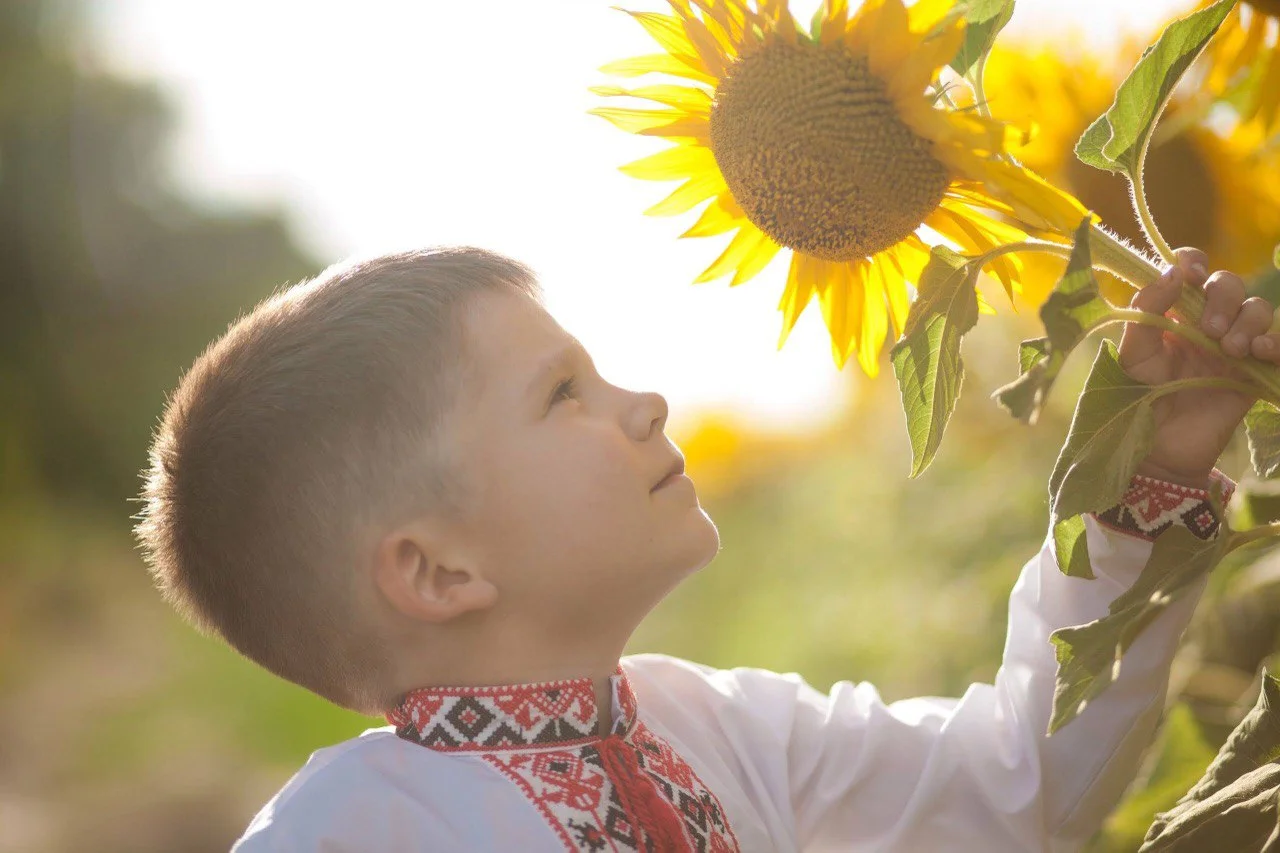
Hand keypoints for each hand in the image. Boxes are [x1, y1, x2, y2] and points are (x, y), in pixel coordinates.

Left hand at [1119, 248, 1279, 488]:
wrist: (1158, 450)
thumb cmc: (1137, 400)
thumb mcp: (1133, 353)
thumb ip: (1146, 310)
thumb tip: (1173, 271)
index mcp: (1171, 312)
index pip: (1190, 269)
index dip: (1193, 262)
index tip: (1191, 274)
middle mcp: (1204, 322)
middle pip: (1228, 284)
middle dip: (1223, 298)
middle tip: (1209, 331)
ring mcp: (1232, 345)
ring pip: (1257, 309)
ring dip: (1247, 321)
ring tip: (1229, 350)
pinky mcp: (1253, 372)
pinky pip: (1278, 346)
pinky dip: (1276, 343)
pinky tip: (1260, 352)